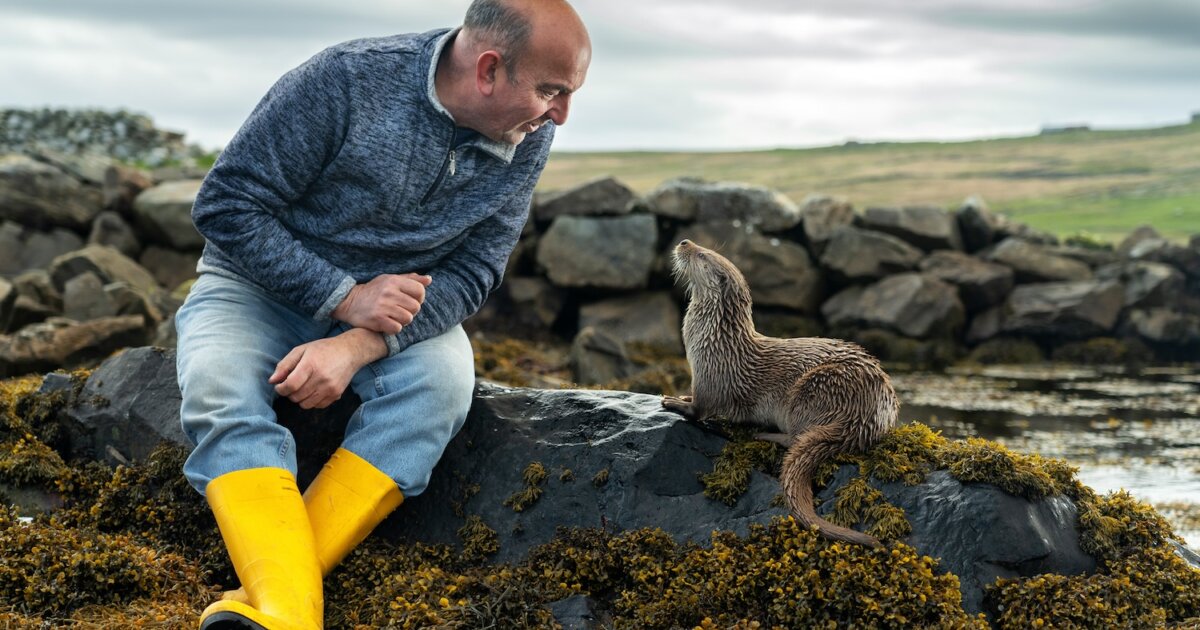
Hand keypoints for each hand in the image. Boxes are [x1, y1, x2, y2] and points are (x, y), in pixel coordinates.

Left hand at [269, 330, 386, 408]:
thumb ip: (285, 365)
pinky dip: (312, 401)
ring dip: (300, 398)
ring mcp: (330, 388)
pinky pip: (317, 406)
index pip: (290, 385)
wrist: (350, 352)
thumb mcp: (302, 350)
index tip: (279, 386)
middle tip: (291, 384)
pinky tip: (314, 390)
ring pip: (305, 404)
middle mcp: (321, 378)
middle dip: (289, 393)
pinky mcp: (336, 395)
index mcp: (311, 365)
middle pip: (296, 397)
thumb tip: (272, 381)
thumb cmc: (323, 349)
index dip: (281, 389)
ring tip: (303, 387)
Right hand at [332, 273, 431, 333]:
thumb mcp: (390, 280)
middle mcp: (389, 292)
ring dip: (403, 321)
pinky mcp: (377, 319)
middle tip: (400, 310)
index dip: (419, 298)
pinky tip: (387, 323)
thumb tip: (429, 279)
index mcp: (394, 281)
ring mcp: (383, 306)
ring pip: (408, 319)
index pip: (420, 290)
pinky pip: (397, 328)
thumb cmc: (374, 291)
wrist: (349, 301)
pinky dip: (394, 328)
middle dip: (410, 311)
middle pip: (416, 307)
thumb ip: (410, 279)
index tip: (410, 300)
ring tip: (394, 317)